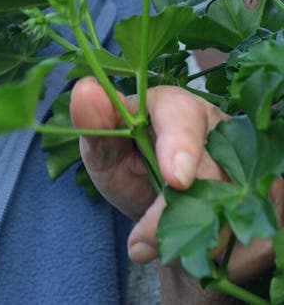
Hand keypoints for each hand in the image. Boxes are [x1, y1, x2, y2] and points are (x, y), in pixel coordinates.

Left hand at [70, 78, 282, 294]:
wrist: (162, 219)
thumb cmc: (131, 169)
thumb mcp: (104, 152)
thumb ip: (95, 126)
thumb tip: (85, 90)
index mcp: (177, 107)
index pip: (184, 116)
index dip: (181, 145)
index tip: (176, 178)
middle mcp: (222, 130)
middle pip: (213, 170)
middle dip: (177, 213)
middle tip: (143, 244)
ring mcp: (252, 166)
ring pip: (238, 208)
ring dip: (200, 241)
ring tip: (168, 249)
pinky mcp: (270, 202)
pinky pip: (259, 241)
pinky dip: (227, 260)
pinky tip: (203, 255)